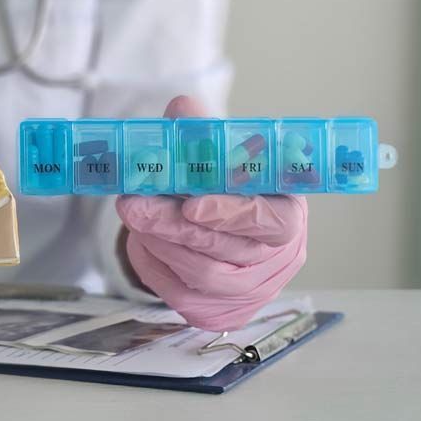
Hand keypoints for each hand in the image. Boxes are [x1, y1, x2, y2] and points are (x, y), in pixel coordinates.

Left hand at [116, 96, 307, 330]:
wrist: (223, 228)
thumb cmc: (229, 188)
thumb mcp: (221, 154)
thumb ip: (202, 132)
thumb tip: (182, 108)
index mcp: (288, 214)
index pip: (266, 220)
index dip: (230, 213)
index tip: (191, 204)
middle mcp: (275, 259)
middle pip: (224, 250)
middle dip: (173, 225)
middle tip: (133, 204)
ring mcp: (247, 291)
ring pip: (199, 274)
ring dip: (159, 241)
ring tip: (134, 213)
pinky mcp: (216, 312)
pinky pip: (178, 292)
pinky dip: (153, 263)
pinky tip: (142, 238)